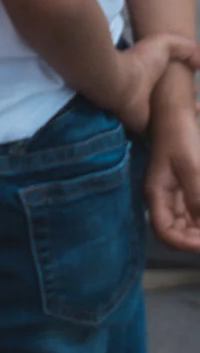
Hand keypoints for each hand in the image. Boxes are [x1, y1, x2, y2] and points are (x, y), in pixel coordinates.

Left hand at [108, 33, 199, 139]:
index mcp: (153, 77)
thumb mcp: (165, 44)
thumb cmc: (141, 62)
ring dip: (184, 119)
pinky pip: (163, 135)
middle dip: (189, 105)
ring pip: (170, 119)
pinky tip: (189, 131)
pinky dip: (175, 133)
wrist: (121, 83)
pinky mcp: (145, 129)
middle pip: (173, 103)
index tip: (198, 90)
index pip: (173, 85)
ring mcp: (148, 113)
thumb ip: (185, 47)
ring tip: (197, 116)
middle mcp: (150, 95)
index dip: (188, 88)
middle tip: (198, 107)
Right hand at [145, 73, 199, 246]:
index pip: (166, 233)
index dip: (186, 244)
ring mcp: (173, 192)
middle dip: (196, 237)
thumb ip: (197, 197)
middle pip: (178, 231)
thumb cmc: (179, 135)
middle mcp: (163, 198)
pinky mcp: (184, 185)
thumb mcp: (191, 167)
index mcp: (157, 196)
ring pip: (187, 222)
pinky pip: (193, 209)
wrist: (174, 108)